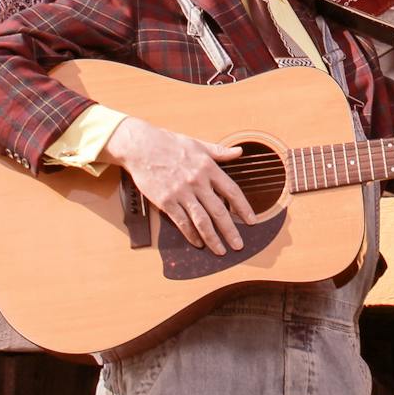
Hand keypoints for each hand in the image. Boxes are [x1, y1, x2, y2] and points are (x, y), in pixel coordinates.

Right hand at [105, 118, 254, 254]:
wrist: (142, 146)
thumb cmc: (170, 143)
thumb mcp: (198, 144)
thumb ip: (220, 151)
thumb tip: (239, 151)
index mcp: (208, 167)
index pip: (232, 191)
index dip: (243, 208)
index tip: (251, 221)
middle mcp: (197, 182)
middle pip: (219, 211)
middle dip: (230, 231)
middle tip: (238, 245)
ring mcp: (181, 193)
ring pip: (201, 220)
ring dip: (212, 238)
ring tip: (220, 250)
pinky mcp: (166, 201)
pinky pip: (181, 222)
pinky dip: (191, 235)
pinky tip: (197, 243)